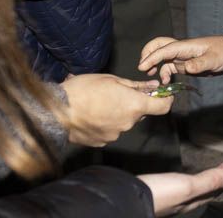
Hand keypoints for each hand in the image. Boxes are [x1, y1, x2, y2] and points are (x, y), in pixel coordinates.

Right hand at [58, 73, 172, 146]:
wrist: (57, 111)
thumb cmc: (84, 90)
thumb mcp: (113, 80)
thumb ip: (136, 85)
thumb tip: (154, 85)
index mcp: (135, 106)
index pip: (163, 107)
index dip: (165, 100)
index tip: (162, 95)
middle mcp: (129, 124)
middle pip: (141, 114)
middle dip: (134, 104)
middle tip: (118, 94)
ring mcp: (115, 135)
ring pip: (125, 122)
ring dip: (119, 113)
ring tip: (100, 103)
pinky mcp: (102, 142)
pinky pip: (111, 130)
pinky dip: (107, 123)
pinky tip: (94, 114)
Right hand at [139, 34, 222, 82]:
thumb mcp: (215, 59)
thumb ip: (200, 63)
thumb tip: (186, 67)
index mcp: (187, 46)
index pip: (165, 49)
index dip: (152, 57)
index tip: (142, 66)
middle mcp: (182, 49)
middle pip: (159, 46)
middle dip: (148, 54)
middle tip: (142, 68)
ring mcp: (183, 56)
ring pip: (163, 57)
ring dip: (155, 65)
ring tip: (151, 79)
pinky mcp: (186, 63)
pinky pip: (170, 66)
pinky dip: (164, 72)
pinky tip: (165, 81)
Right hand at [139, 164, 222, 215]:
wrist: (127, 199)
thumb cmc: (159, 194)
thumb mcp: (188, 186)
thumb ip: (210, 180)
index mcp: (192, 201)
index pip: (214, 191)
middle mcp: (183, 203)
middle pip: (204, 191)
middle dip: (215, 180)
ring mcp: (170, 199)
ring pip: (193, 190)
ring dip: (203, 180)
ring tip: (209, 171)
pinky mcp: (159, 194)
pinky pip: (180, 188)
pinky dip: (188, 181)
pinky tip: (183, 179)